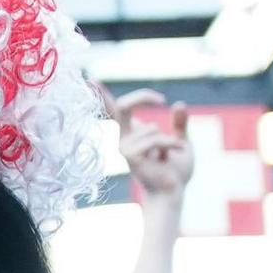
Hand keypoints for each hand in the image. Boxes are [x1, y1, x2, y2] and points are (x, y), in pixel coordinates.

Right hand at [106, 87, 194, 202]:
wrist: (173, 194)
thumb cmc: (175, 173)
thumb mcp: (181, 142)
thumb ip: (179, 125)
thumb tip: (178, 104)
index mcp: (134, 135)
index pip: (115, 112)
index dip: (103, 96)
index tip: (92, 79)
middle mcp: (125, 140)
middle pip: (122, 107)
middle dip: (142, 97)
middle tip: (161, 99)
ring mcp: (125, 149)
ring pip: (151, 129)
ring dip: (169, 139)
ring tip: (175, 152)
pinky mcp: (130, 157)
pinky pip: (154, 139)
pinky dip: (170, 145)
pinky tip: (176, 153)